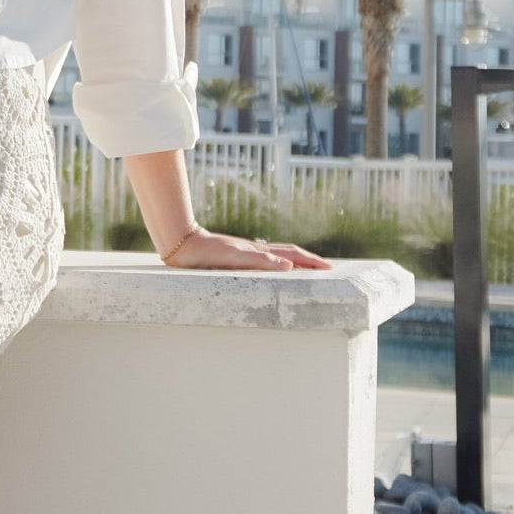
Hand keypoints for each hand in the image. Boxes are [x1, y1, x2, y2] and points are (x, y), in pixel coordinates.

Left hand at [162, 228, 329, 272]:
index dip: (312, 262)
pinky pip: (267, 260)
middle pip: (290, 254)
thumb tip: (289, 265)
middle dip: (310, 261)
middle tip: (327, 269)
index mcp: (259, 251)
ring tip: (309, 269)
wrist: (183, 244)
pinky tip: (276, 269)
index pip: (293, 255)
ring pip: (279, 256)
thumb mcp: (235, 257)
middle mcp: (256, 251)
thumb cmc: (206, 252)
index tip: (330, 268)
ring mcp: (248, 252)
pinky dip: (280, 263)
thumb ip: (261, 260)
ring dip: (297, 262)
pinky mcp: (238, 257)